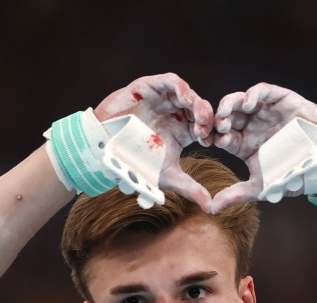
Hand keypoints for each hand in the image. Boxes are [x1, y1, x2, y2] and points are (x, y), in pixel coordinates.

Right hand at [95, 74, 214, 211]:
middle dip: (207, 117)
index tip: (211, 142)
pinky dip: (181, 87)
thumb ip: (190, 188)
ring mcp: (164, 100)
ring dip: (197, 102)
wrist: (105, 149)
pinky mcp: (151, 87)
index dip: (211, 133)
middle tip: (207, 128)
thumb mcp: (166, 176)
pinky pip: (171, 81)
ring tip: (199, 114)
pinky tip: (185, 98)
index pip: (204, 127)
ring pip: (188, 94)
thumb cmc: (134, 161)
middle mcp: (176, 113)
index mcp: (183, 131)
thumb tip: (210, 207)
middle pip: (199, 109)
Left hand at [210, 83, 316, 213]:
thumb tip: (212, 208)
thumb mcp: (261, 187)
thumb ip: (236, 194)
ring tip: (227, 112)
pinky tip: (249, 104)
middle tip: (217, 125)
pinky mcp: (281, 100)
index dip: (212, 136)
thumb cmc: (293, 174)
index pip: (221, 136)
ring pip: (241, 100)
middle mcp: (252, 126)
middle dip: (218, 118)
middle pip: (228, 116)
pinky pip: (263, 91)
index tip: (207, 140)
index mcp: (243, 143)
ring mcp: (265, 112)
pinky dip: (254, 94)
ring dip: (230, 103)